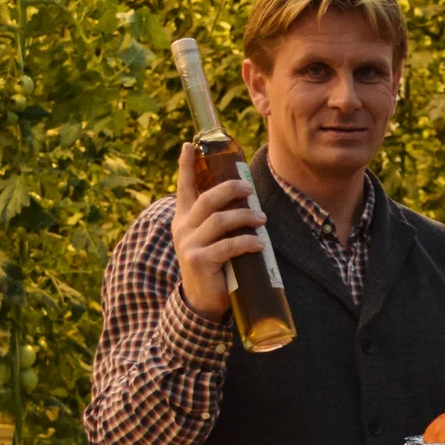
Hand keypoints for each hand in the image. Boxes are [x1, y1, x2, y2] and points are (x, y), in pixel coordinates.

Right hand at [170, 142, 269, 319]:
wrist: (202, 300)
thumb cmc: (214, 264)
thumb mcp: (211, 238)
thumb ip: (219, 220)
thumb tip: (247, 200)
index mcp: (184, 218)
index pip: (184, 187)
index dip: (186, 165)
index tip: (190, 145)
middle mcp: (182, 227)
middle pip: (207, 199)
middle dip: (230, 189)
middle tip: (249, 188)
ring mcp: (189, 244)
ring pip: (219, 220)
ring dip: (245, 216)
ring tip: (261, 219)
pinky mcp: (199, 261)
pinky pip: (227, 246)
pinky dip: (247, 242)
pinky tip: (259, 242)